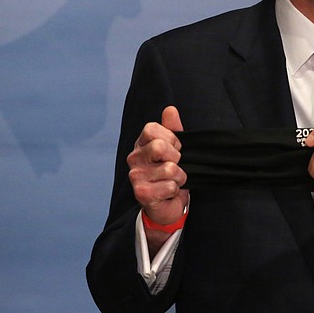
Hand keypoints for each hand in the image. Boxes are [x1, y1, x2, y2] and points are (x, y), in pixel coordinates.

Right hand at [127, 106, 188, 228]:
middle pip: (159, 146)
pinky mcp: (142, 194)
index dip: (171, 138)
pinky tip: (168, 192)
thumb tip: (170, 109)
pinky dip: (175, 190)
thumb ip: (173, 128)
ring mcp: (135, 176)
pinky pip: (170, 186)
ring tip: (173, 180)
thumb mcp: (175, 147)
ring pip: (170, 168)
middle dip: (177, 157)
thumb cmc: (171, 172)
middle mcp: (134, 158)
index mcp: (141, 144)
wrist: (168, 203)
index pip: (153, 129)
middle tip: (176, 165)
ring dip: (179, 176)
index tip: (175, 149)